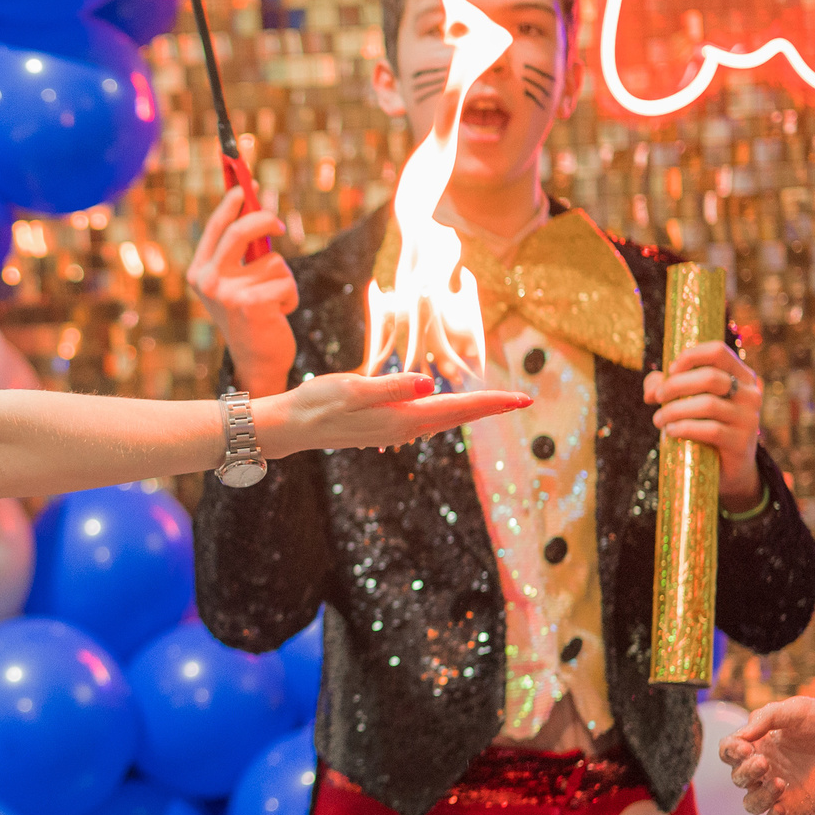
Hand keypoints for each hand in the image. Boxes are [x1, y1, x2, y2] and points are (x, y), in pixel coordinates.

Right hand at [190, 187, 299, 395]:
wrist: (256, 362)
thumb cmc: (251, 316)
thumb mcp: (237, 282)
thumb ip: (242, 252)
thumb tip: (259, 209)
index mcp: (199, 272)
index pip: (216, 227)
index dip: (232, 203)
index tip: (246, 185)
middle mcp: (208, 281)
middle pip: (241, 231)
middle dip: (265, 220)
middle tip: (280, 225)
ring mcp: (228, 293)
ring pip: (273, 261)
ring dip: (283, 278)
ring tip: (273, 301)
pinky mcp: (252, 304)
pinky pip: (286, 281)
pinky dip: (290, 296)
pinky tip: (278, 313)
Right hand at [262, 371, 531, 455]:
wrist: (292, 426)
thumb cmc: (318, 403)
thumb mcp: (353, 389)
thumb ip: (392, 387)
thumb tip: (429, 385)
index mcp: (403, 418)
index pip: (458, 408)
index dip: (491, 401)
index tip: (522, 398)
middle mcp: (405, 429)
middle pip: (458, 416)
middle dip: (490, 407)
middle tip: (523, 399)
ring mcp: (395, 430)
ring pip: (444, 419)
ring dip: (471, 410)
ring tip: (496, 402)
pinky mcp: (385, 426)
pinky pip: (428, 420)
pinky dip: (447, 411)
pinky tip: (450, 407)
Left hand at [645, 339, 763, 509]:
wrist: (728, 467)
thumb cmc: (706, 426)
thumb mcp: (690, 401)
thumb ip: (668, 386)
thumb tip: (651, 389)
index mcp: (741, 376)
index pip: (718, 351)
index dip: (689, 357)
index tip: (669, 371)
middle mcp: (750, 393)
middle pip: (709, 377)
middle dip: (675, 386)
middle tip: (656, 398)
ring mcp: (749, 418)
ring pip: (708, 404)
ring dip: (674, 410)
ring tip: (658, 420)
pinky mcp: (741, 442)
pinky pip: (710, 430)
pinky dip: (684, 428)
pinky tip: (670, 432)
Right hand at [723, 699, 814, 814]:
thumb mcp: (799, 709)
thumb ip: (767, 717)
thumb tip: (741, 736)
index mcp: (761, 742)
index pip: (729, 751)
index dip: (730, 751)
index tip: (745, 748)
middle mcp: (767, 767)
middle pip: (737, 777)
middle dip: (746, 771)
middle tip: (765, 762)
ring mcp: (782, 790)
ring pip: (751, 803)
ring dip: (758, 796)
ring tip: (780, 783)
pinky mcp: (799, 808)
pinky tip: (782, 809)